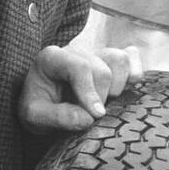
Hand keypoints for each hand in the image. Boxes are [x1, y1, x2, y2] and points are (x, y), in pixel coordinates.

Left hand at [18, 43, 143, 133]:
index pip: (79, 67)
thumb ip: (57, 117)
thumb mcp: (34, 117)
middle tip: (91, 116)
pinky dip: (134, 74)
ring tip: (105, 103)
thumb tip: (88, 119)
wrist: (43, 104)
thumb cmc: (37, 108)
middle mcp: (76, 50)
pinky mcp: (110, 59)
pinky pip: (132, 57)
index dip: (90, 92)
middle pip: (102, 69)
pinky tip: (124, 91)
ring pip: (120, 60)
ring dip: (119, 87)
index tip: (96, 116)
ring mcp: (95, 53)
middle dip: (101, 97)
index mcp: (52, 58)